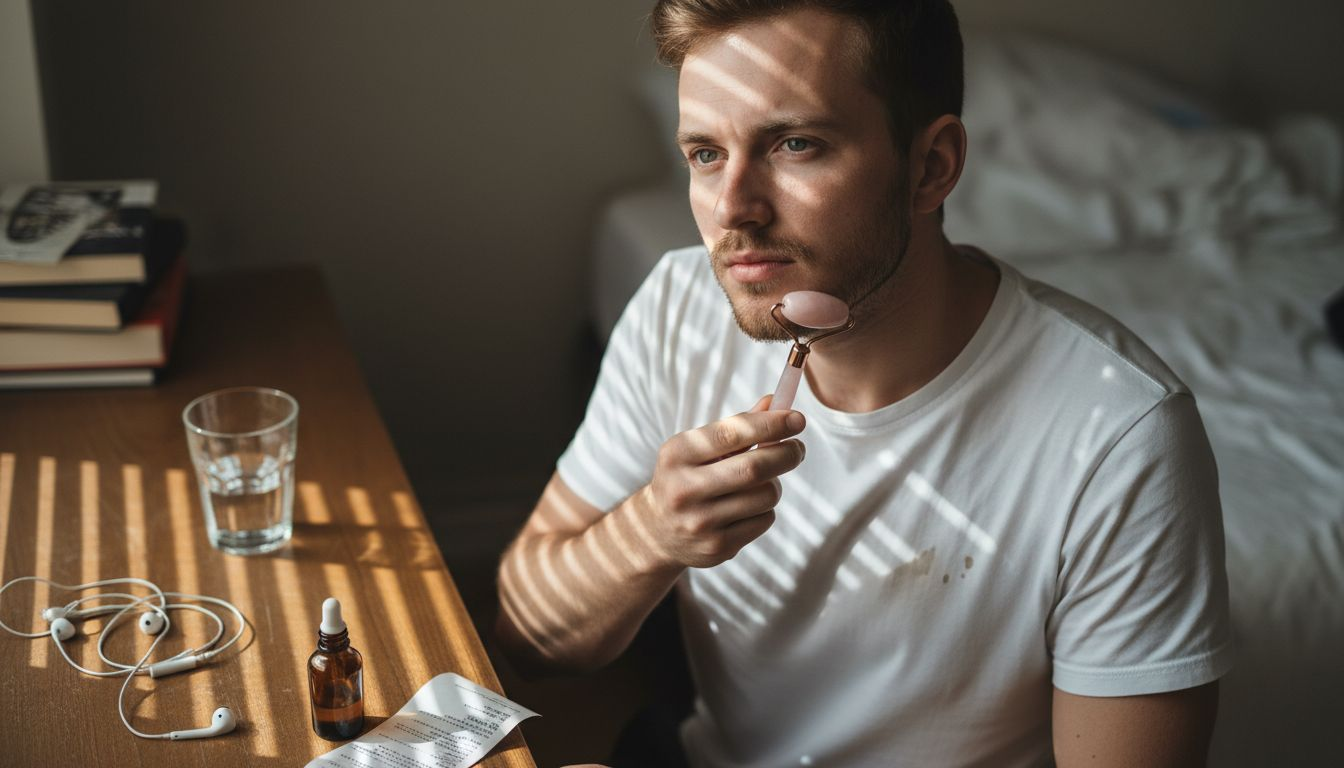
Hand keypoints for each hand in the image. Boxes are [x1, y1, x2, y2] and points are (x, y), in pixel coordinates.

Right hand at [637, 396, 805, 568]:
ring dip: (774, 483)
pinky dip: (765, 508)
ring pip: (766, 495)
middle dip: (786, 454)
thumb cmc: (687, 477)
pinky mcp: (717, 547)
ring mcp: (700, 522)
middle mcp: (684, 488)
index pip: (732, 434)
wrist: (657, 530)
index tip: (798, 419)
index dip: (770, 424)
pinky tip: (748, 507)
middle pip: (754, 468)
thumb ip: (737, 426)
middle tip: (797, 448)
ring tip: (760, 482)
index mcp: (677, 454)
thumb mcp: (699, 448)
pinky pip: (764, 519)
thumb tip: (774, 402)